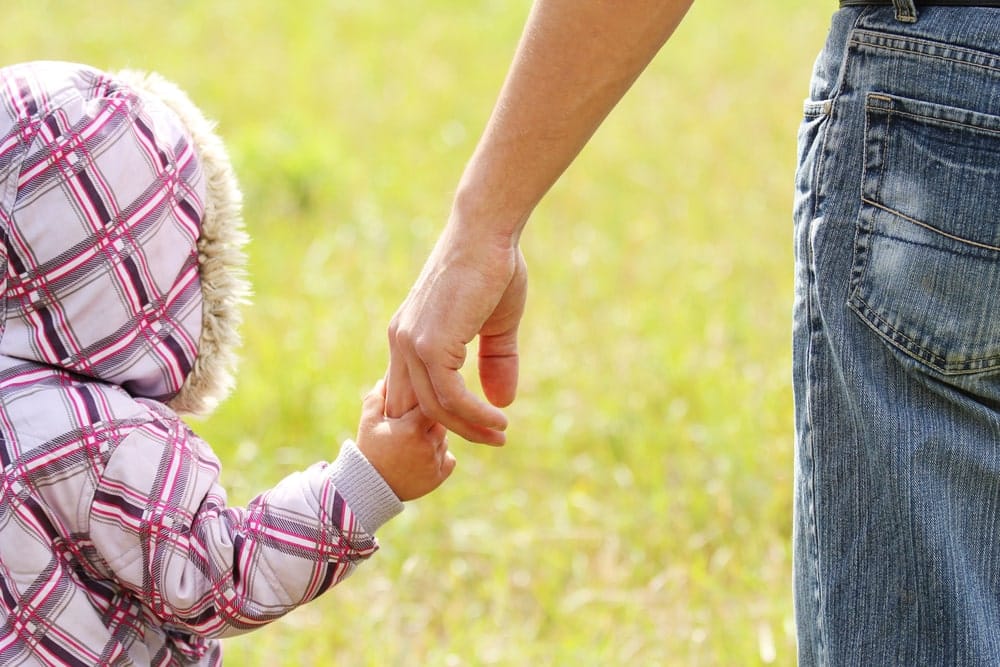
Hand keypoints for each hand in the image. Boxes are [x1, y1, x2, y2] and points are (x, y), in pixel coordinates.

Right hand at [355, 380, 455, 501]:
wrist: (370, 487)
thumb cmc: (369, 452)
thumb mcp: (368, 423)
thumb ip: (376, 398)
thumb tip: (385, 379)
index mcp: (411, 428)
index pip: (432, 406)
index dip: (426, 405)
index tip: (418, 407)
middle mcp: (426, 444)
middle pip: (441, 423)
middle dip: (431, 422)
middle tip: (417, 425)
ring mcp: (434, 462)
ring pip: (445, 441)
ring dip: (436, 439)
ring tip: (417, 442)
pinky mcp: (438, 477)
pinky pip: (449, 459)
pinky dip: (441, 457)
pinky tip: (425, 456)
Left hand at [385, 223, 526, 444]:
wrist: (487, 234)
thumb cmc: (493, 269)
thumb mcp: (495, 325)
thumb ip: (494, 363)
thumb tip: (503, 404)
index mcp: (409, 335)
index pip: (411, 391)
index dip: (437, 417)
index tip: (471, 428)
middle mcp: (401, 341)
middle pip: (417, 407)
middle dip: (450, 431)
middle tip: (489, 439)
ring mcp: (411, 343)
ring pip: (435, 408)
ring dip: (470, 427)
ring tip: (499, 434)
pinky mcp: (429, 344)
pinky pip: (450, 397)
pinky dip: (474, 415)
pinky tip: (497, 420)